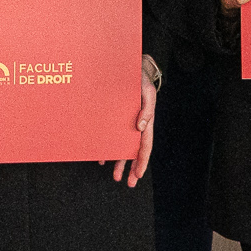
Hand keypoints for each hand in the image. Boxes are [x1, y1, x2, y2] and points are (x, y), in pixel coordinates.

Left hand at [111, 63, 159, 185]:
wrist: (132, 67)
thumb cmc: (140, 79)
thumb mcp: (146, 91)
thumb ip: (146, 109)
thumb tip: (141, 127)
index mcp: (146, 120)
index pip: (145, 145)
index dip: (142, 161)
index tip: (138, 175)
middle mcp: (137, 124)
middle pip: (135, 150)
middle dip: (132, 168)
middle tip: (128, 183)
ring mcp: (128, 122)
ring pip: (124, 146)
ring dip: (121, 162)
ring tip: (116, 176)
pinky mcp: (118, 118)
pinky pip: (114, 137)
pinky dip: (110, 148)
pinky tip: (104, 158)